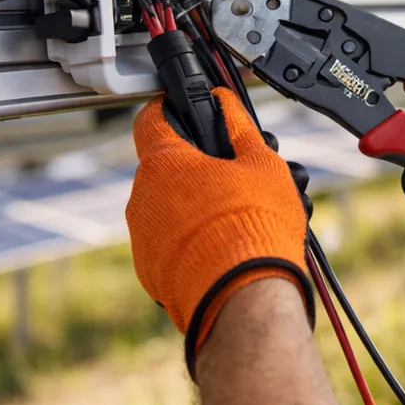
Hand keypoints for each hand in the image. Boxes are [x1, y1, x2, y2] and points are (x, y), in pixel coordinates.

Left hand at [127, 90, 312, 375]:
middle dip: (199, 167)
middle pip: (166, 168)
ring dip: (198, 207)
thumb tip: (225, 103)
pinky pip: (170, 246)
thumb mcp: (262, 163)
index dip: (172, 108)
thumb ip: (239, 126)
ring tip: (241, 218)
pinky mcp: (151, 274)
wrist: (244, 300)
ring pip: (168, 209)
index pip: (152, 118)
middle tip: (237, 176)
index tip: (190, 109)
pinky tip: (228, 248)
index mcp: (163, 163)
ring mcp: (143, 240)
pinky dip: (193, 243)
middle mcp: (142, 199)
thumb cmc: (254, 230)